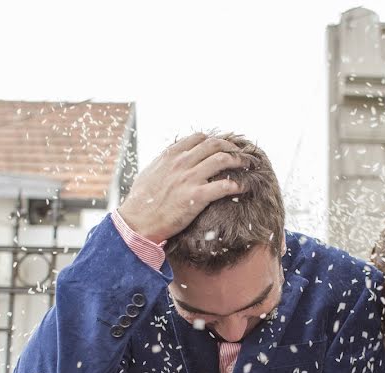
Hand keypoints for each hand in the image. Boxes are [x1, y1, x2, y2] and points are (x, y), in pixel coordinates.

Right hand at [118, 133, 244, 242]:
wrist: (137, 222)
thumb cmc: (140, 202)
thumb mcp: (149, 173)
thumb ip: (163, 164)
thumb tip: (169, 161)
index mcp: (170, 155)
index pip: (198, 138)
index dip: (214, 140)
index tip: (223, 146)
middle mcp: (181, 163)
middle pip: (214, 145)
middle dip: (231, 147)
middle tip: (240, 154)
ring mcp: (189, 178)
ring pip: (222, 159)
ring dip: (239, 161)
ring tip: (248, 166)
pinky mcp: (196, 196)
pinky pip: (224, 186)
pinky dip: (237, 185)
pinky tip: (243, 187)